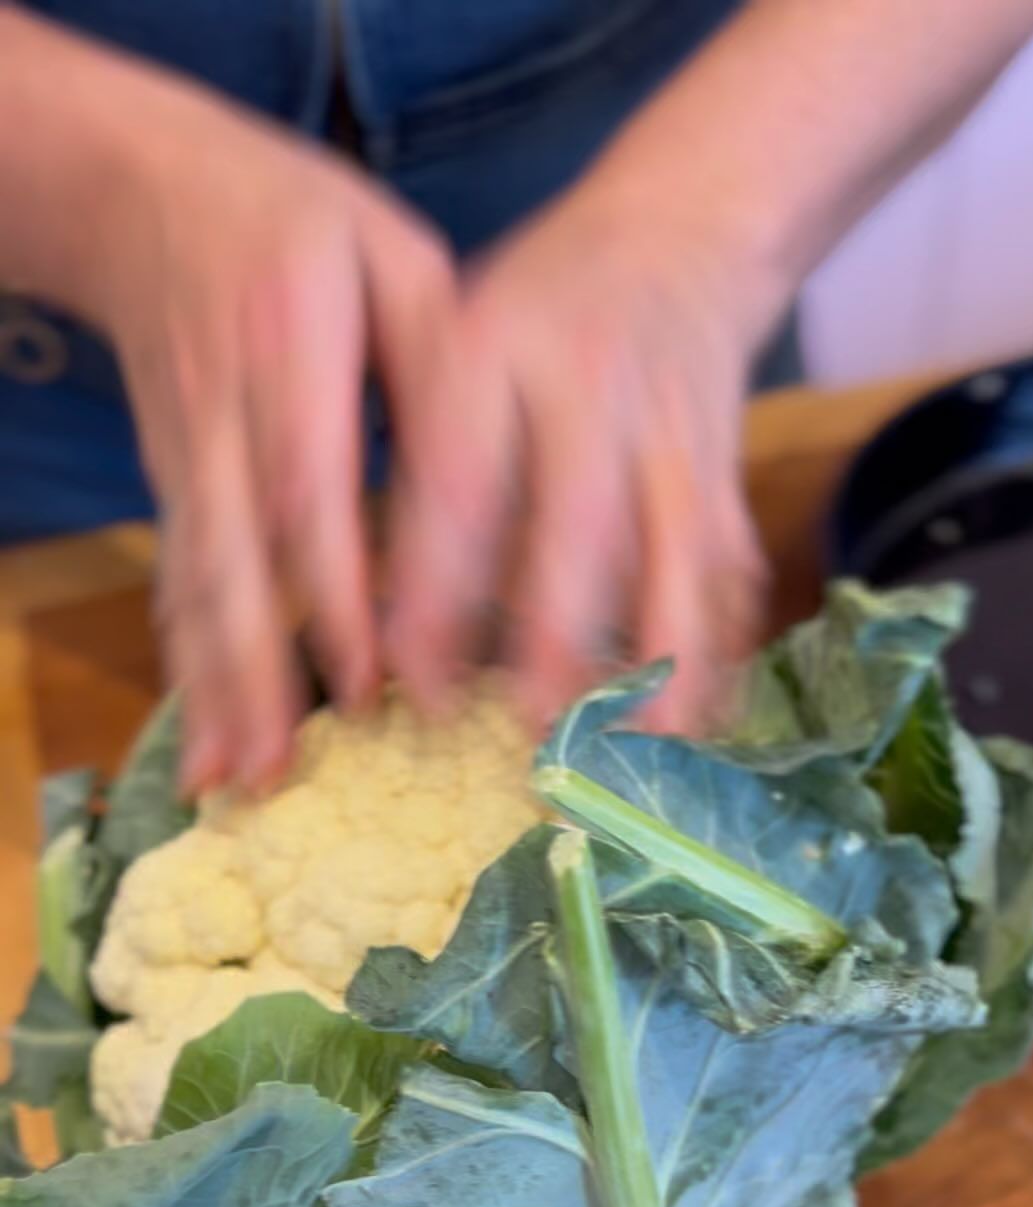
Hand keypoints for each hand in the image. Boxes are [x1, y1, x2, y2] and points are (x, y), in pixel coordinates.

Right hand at [91, 75, 452, 789]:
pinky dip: (189, 669)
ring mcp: (187, 457)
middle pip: (235, 556)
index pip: (307, 479)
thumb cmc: (298, 224)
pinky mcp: (175, 488)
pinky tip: (204, 746)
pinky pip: (177, 584)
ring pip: (196, 582)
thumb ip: (439, 356)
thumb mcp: (390, 255)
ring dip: (215, 690)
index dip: (331, 588)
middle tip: (278, 770)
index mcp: (290, 339)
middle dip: (255, 671)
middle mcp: (225, 410)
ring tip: (236, 782)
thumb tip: (487, 483)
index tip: (366, 682)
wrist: (144, 196)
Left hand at [384, 170, 780, 733]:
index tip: (404, 684)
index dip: (432, 593)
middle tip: (524, 728)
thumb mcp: (450, 340)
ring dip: (660, 660)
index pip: (459, 485)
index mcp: (494, 353)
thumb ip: (418, 458)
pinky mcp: (726, 475)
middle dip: (557, 638)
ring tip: (635, 749)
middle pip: (582, 527)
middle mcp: (590, 389)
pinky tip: (698, 726)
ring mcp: (671, 432)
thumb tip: (367, 617)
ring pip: (675, 558)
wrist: (677, 236)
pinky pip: (728, 571)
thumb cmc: (532, 313)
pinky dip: (717, 652)